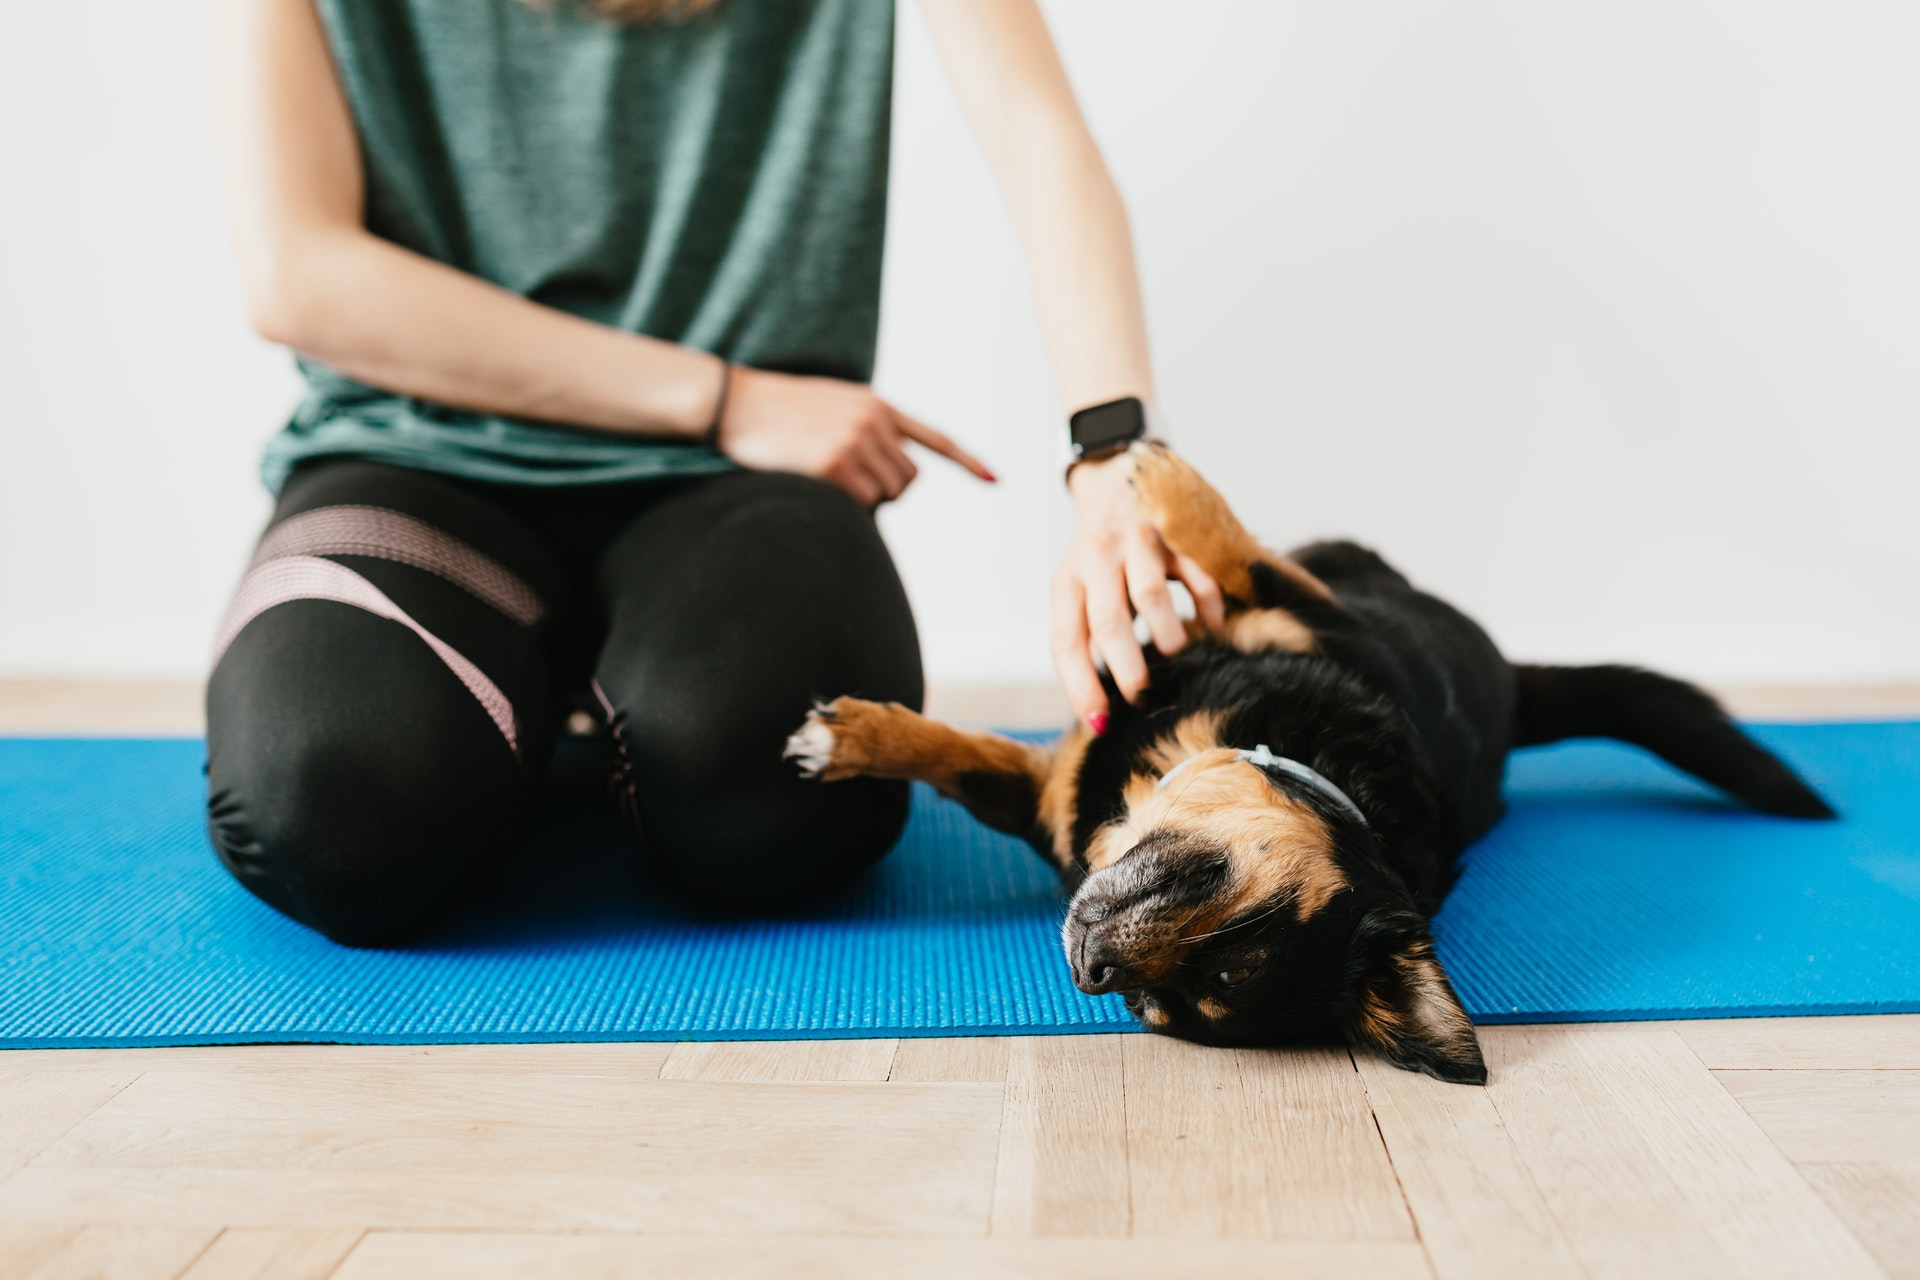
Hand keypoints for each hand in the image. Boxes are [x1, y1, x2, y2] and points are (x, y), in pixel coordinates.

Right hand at [716, 365, 994, 505]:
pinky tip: (816, 481)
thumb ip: (866, 428)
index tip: (994, 480)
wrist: (735, 402)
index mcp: (877, 405)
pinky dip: (845, 504)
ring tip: (826, 475)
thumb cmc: (777, 411)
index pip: (934, 438)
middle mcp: (873, 421)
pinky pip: (861, 503)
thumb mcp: (831, 405)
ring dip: (865, 497)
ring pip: (888, 494)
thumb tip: (890, 474)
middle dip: (887, 489)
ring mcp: (855, 441)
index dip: (967, 462)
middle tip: (849, 481)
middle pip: (909, 479)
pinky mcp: (834, 464)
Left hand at [1052, 453, 1225, 732]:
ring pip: (1150, 595)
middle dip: (1127, 668)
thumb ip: (1086, 633)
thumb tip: (1099, 708)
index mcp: (1066, 582)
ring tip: (1177, 661)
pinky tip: (1212, 627)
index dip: (1081, 686)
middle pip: (1108, 621)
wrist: (1115, 480)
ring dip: (1167, 637)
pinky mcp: (1174, 532)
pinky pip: (1196, 574)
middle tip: (1143, 697)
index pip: (1066, 641)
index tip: (1100, 724)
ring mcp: (1136, 543)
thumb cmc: (1097, 557)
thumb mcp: (1078, 588)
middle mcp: (1096, 560)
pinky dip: (1207, 607)